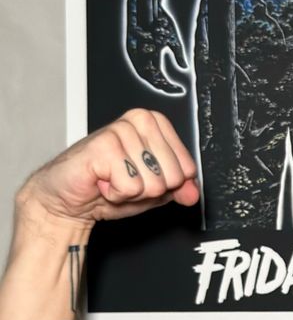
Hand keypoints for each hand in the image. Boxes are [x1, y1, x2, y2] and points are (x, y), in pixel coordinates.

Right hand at [20, 109, 200, 225]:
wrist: (70, 199)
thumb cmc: (108, 186)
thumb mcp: (153, 190)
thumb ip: (178, 188)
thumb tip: (194, 193)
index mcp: (156, 124)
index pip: (187, 168)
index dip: (166, 185)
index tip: (142, 177)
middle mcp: (140, 120)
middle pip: (173, 177)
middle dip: (149, 190)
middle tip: (124, 180)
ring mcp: (122, 130)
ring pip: (153, 183)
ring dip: (130, 192)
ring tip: (111, 180)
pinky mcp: (104, 146)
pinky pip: (131, 187)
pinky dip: (115, 194)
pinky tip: (101, 182)